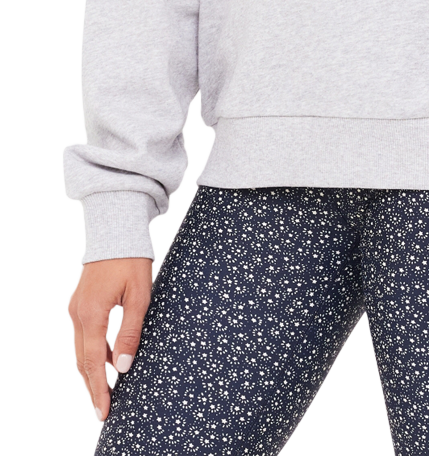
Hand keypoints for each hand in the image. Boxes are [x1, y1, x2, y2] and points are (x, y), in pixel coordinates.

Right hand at [68, 257, 152, 421]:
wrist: (116, 229)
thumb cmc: (131, 260)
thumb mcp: (139, 296)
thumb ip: (130, 333)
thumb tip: (122, 368)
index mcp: (91, 314)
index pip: (91, 363)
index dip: (98, 389)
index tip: (104, 411)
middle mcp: (78, 314)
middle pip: (82, 360)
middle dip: (92, 387)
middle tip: (104, 410)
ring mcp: (76, 308)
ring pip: (81, 349)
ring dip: (91, 372)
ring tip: (106, 392)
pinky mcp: (80, 303)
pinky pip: (84, 335)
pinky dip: (92, 353)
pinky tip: (106, 361)